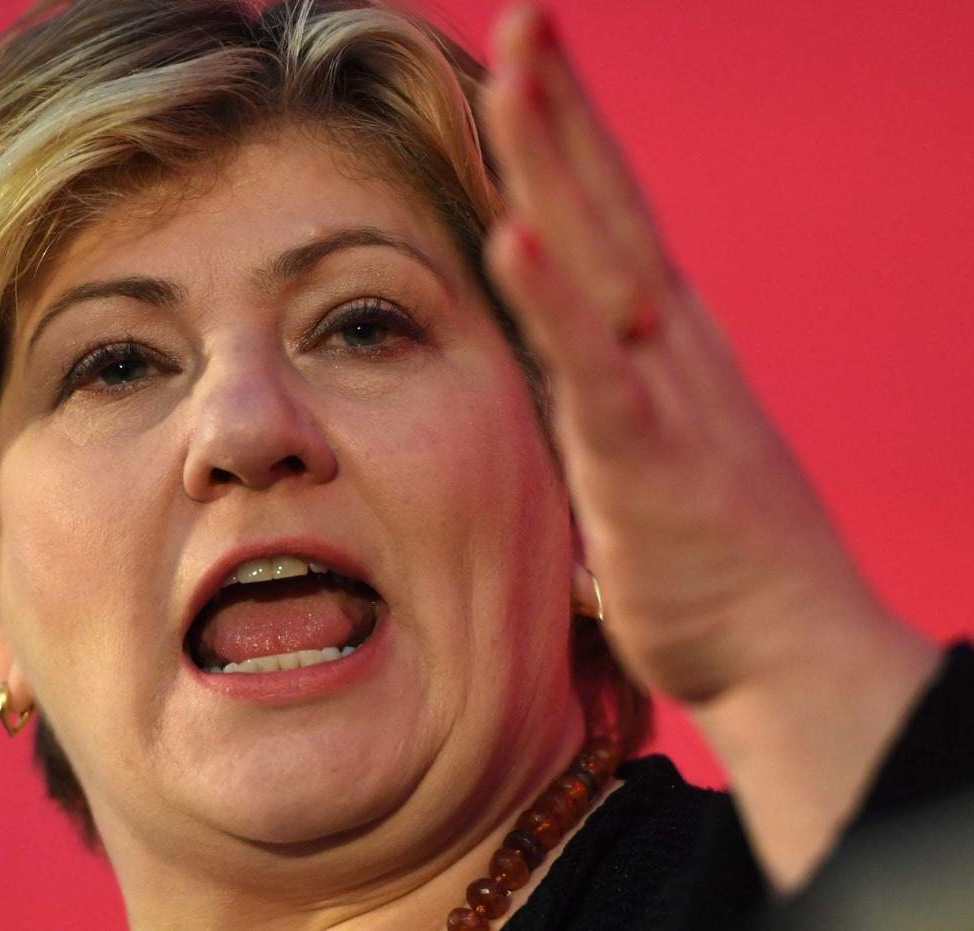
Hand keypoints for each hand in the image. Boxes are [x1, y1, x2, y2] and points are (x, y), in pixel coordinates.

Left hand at [479, 4, 939, 889]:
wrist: (790, 653)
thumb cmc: (715, 565)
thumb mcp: (645, 459)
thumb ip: (596, 407)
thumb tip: (550, 387)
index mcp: (666, 347)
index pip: (614, 221)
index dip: (573, 140)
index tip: (530, 66)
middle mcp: (672, 349)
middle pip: (609, 206)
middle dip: (562, 110)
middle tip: (528, 17)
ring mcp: (664, 396)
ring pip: (602, 259)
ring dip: (557, 164)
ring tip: (517, 71)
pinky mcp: (648, 461)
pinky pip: (597, 368)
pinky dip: (557, 297)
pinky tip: (519, 229)